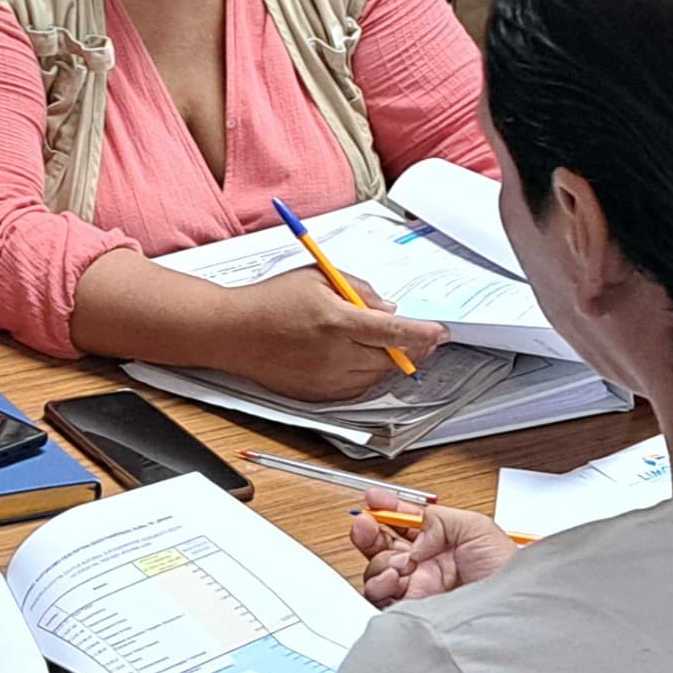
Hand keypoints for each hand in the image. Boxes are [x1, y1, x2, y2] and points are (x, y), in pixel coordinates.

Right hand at [237, 275, 451, 404]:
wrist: (232, 332)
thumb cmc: (270, 301)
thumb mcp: (318, 277)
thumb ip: (359, 291)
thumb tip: (389, 311)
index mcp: (335, 321)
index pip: (395, 332)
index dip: (424, 335)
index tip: (441, 334)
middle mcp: (333, 354)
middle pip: (391, 359)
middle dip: (410, 348)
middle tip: (420, 337)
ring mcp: (325, 379)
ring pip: (376, 376)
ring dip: (386, 361)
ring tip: (372, 341)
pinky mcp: (316, 395)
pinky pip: (356, 390)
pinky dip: (364, 375)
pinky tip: (352, 358)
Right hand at [351, 502, 516, 601]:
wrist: (509, 608)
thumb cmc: (506, 572)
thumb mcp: (477, 527)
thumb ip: (440, 519)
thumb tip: (414, 534)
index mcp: (441, 543)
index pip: (406, 523)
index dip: (388, 508)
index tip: (375, 498)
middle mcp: (425, 565)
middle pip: (383, 545)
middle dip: (369, 530)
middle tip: (366, 523)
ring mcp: (416, 588)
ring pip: (377, 569)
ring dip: (380, 559)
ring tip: (399, 561)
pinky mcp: (409, 609)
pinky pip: (379, 595)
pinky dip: (379, 582)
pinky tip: (394, 576)